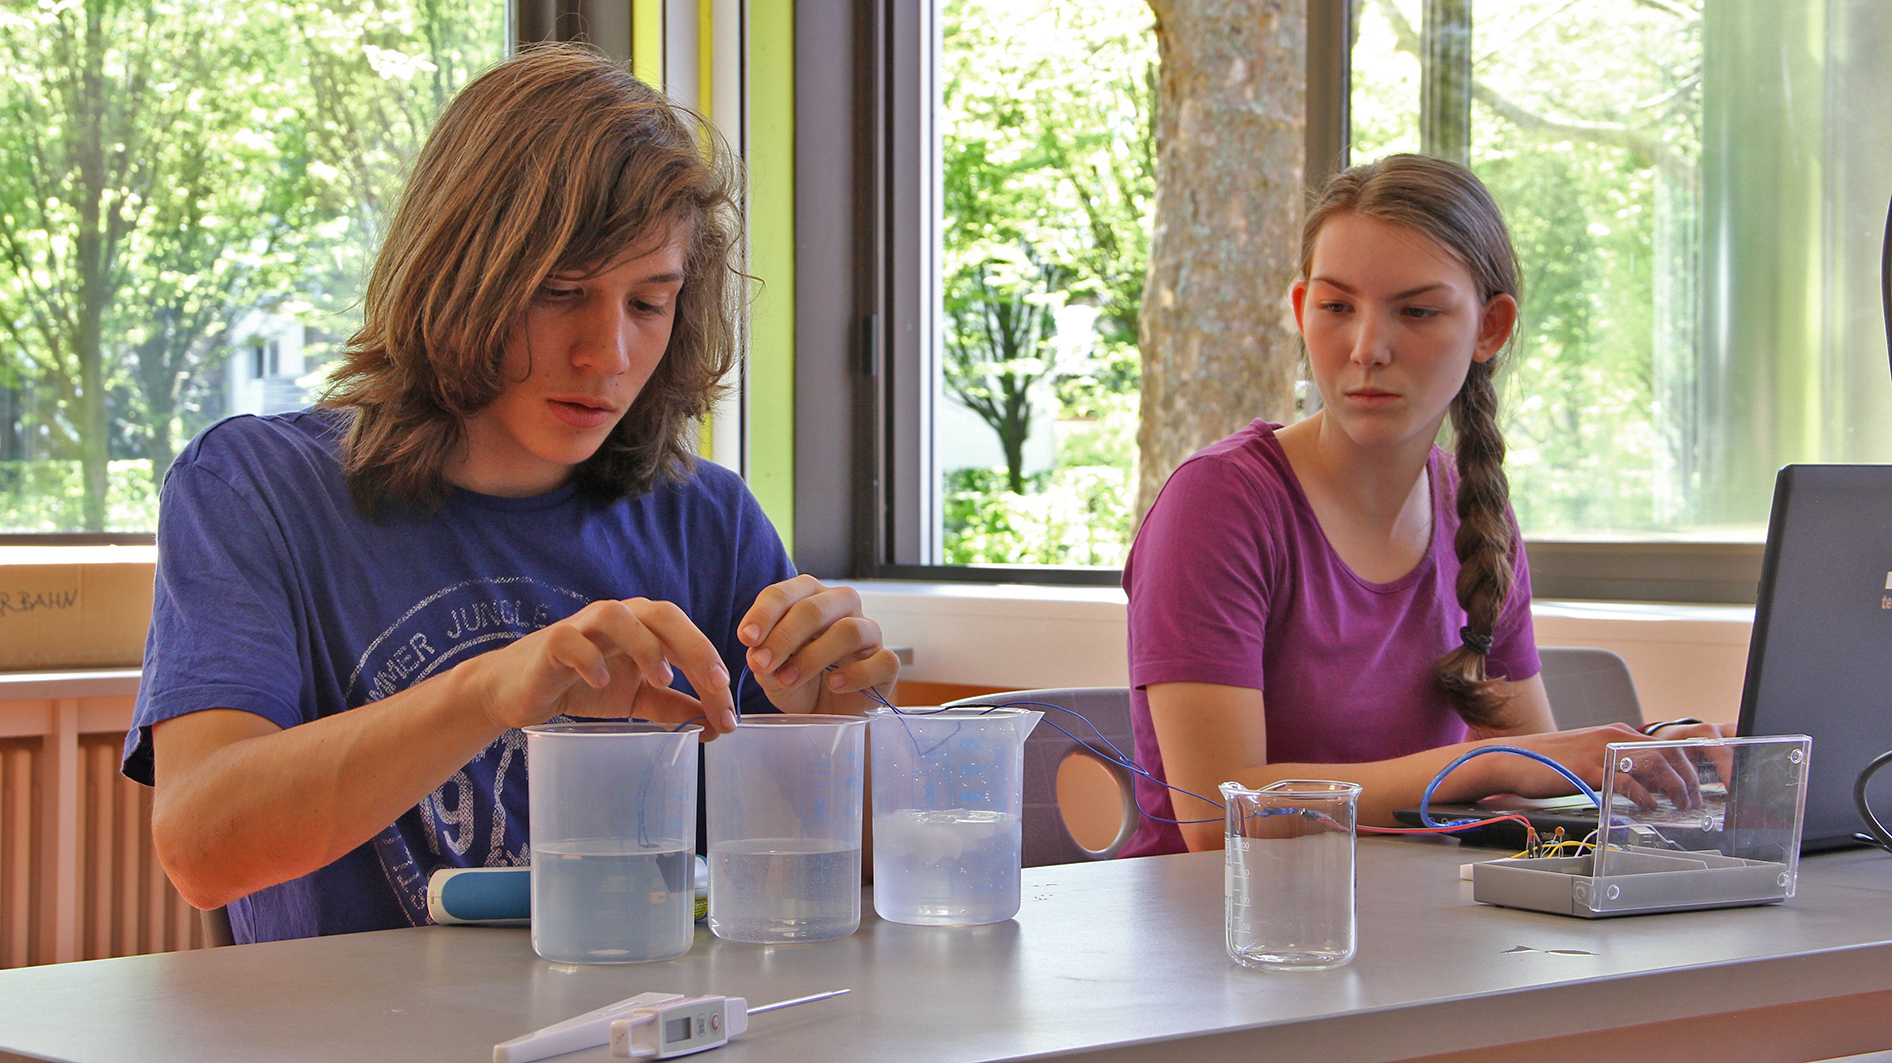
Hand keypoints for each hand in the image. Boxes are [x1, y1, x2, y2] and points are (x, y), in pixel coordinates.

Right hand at [466, 598, 736, 735]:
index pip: (686, 638)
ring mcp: (584, 627)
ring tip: (663, 680)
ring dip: (646, 646)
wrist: (521, 692)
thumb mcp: (638, 699)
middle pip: (663, 615)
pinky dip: (591, 658)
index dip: (712, 669)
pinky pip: (572, 641)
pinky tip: (602, 682)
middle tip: (714, 685)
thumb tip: (716, 726)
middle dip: (695, 647)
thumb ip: (674, 706)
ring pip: (620, 615)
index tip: (728, 712)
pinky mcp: (552, 643)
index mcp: (644, 628)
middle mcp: (619, 618)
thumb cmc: (583, 686)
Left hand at [737, 574, 899, 713]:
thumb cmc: (798, 682)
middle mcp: (842, 607)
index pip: (786, 592)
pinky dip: (855, 674)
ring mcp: (868, 633)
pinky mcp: (886, 662)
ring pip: (849, 630)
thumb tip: (757, 653)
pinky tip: (834, 685)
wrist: (825, 714)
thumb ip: (763, 657)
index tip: (746, 639)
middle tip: (762, 664)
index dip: (764, 613)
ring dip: (813, 656)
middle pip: (816, 608)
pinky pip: (881, 660)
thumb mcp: (771, 670)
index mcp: (810, 598)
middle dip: (784, 636)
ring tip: (789, 680)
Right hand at [1468, 724, 1710, 811]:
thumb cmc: (1546, 762)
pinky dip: (1643, 796)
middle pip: (1667, 753)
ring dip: (1673, 787)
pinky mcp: (1587, 768)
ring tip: (1678, 805)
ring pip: (1654, 764)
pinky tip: (1647, 807)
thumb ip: (1615, 766)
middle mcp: (1611, 737)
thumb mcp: (1588, 759)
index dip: (1685, 766)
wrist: (1510, 759)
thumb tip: (1642, 785)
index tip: (1692, 786)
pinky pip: (1626, 781)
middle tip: (1693, 800)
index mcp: (1613, 733)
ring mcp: (1600, 751)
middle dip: (1687, 778)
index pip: (1663, 745)